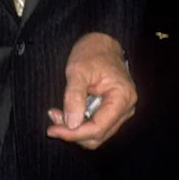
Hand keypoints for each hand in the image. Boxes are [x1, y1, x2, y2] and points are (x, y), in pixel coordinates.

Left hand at [46, 32, 135, 148]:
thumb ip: (74, 97)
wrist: (101, 44)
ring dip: (74, 129)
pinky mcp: (112, 111)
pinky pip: (95, 125)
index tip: (53, 130)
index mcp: (122, 98)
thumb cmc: (92, 53)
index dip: (74, 133)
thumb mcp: (78, 71)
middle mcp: (126, 108)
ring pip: (96, 134)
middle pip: (98, 135)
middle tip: (53, 118)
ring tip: (57, 114)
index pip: (98, 128)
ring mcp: (120, 111)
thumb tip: (71, 124)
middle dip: (73, 132)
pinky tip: (66, 112)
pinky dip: (79, 123)